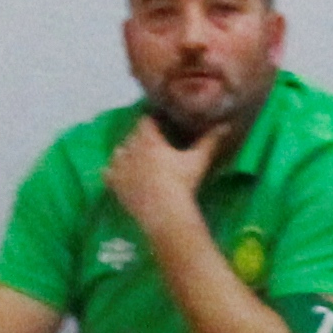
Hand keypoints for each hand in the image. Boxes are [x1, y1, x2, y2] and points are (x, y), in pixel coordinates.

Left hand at [101, 116, 206, 233]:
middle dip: (141, 138)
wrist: (165, 212)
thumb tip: (226, 125)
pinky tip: (120, 176)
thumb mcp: (198, 160)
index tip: (160, 125)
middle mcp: (130, 148)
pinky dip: (112, 172)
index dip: (152, 121)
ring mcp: (120, 167)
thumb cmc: (182, 183)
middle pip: (132, 135)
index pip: (146, 120)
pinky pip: (107, 173)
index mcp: (149, 139)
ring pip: (118, 152)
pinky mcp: (114, 184)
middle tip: (153, 145)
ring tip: (137, 160)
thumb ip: (210, 141)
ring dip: (126, 153)